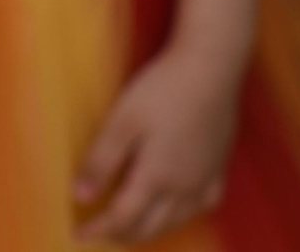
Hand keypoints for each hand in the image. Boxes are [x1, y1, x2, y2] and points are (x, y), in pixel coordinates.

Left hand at [72, 42, 243, 244]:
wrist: (211, 66)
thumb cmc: (163, 89)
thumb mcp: (123, 121)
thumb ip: (101, 162)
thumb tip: (80, 195)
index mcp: (157, 177)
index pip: (123, 218)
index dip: (99, 229)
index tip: (79, 234)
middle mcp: (184, 187)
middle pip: (151, 226)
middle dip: (123, 234)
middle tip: (101, 232)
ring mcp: (206, 178)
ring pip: (177, 221)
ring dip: (151, 229)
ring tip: (132, 227)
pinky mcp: (220, 166)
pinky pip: (203, 205)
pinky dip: (183, 215)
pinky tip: (178, 209)